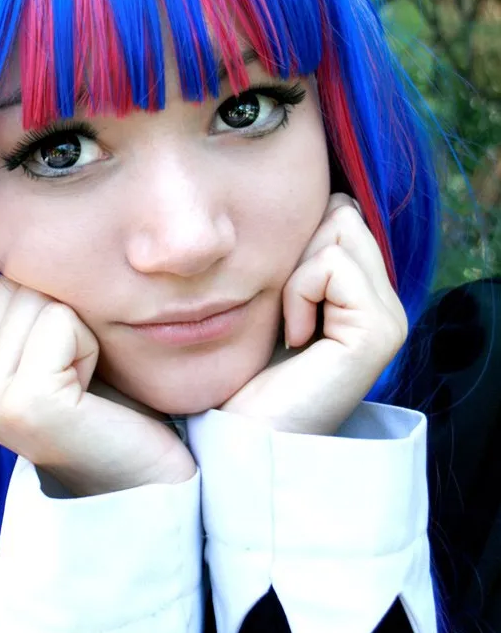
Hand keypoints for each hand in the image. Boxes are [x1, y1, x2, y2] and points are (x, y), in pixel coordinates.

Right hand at [0, 271, 196, 495]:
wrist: (146, 478)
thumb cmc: (109, 402)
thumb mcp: (56, 344)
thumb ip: (23, 298)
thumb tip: (4, 226)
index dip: (46, 293)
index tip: (65, 348)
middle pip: (14, 279)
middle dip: (64, 306)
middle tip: (81, 368)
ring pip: (39, 294)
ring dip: (81, 324)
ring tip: (85, 377)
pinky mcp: (24, 401)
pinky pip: (61, 320)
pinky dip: (91, 343)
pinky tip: (92, 386)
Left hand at [219, 193, 407, 434]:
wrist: (242, 434)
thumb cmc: (247, 370)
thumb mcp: (275, 297)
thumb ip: (302, 254)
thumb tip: (322, 198)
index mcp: (365, 294)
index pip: (341, 212)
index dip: (297, 239)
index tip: (280, 296)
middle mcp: (387, 303)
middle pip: (342, 213)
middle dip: (297, 252)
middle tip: (285, 311)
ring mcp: (389, 318)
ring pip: (338, 230)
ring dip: (294, 275)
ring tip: (290, 326)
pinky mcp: (379, 332)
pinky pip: (330, 266)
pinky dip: (298, 293)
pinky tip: (296, 339)